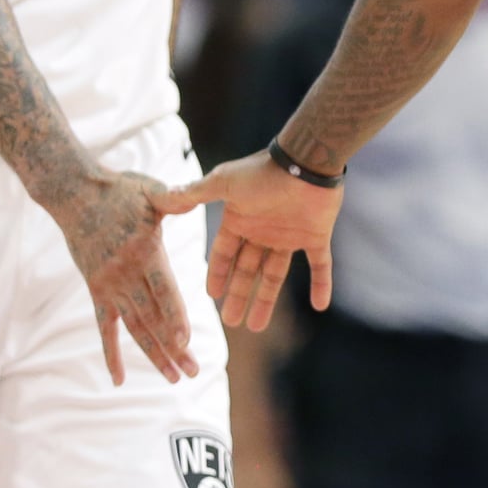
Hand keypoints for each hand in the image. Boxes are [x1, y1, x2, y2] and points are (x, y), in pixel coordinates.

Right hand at [48, 168, 202, 385]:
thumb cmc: (119, 190)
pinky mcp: (96, 290)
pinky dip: (112, 354)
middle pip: (152, 317)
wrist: (74, 194)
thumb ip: (175, 198)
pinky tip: (119, 380)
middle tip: (192, 372)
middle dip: (173, 347)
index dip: (174, 317)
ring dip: (153, 354)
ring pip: (134, 328)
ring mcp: (108, 286)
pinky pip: (104, 328)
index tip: (186, 343)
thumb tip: (199, 192)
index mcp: (144, 251)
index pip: (162, 290)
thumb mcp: (150, 190)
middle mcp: (125, 274)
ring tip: (173, 378)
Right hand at [174, 150, 341, 331]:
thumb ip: (197, 193)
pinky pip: (320, 265)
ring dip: (266, 300)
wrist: (305, 160)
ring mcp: (290, 234)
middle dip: (237, 295)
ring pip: (275, 275)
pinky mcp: (317, 236)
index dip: (217, 274)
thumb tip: (165, 195)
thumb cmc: (262, 172)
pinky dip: (322, 284)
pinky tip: (321, 305)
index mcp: (241, 219)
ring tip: (256, 327)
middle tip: (229, 323)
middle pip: (247, 270)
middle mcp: (263, 230)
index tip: (211, 296)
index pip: (224, 253)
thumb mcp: (223, 183)